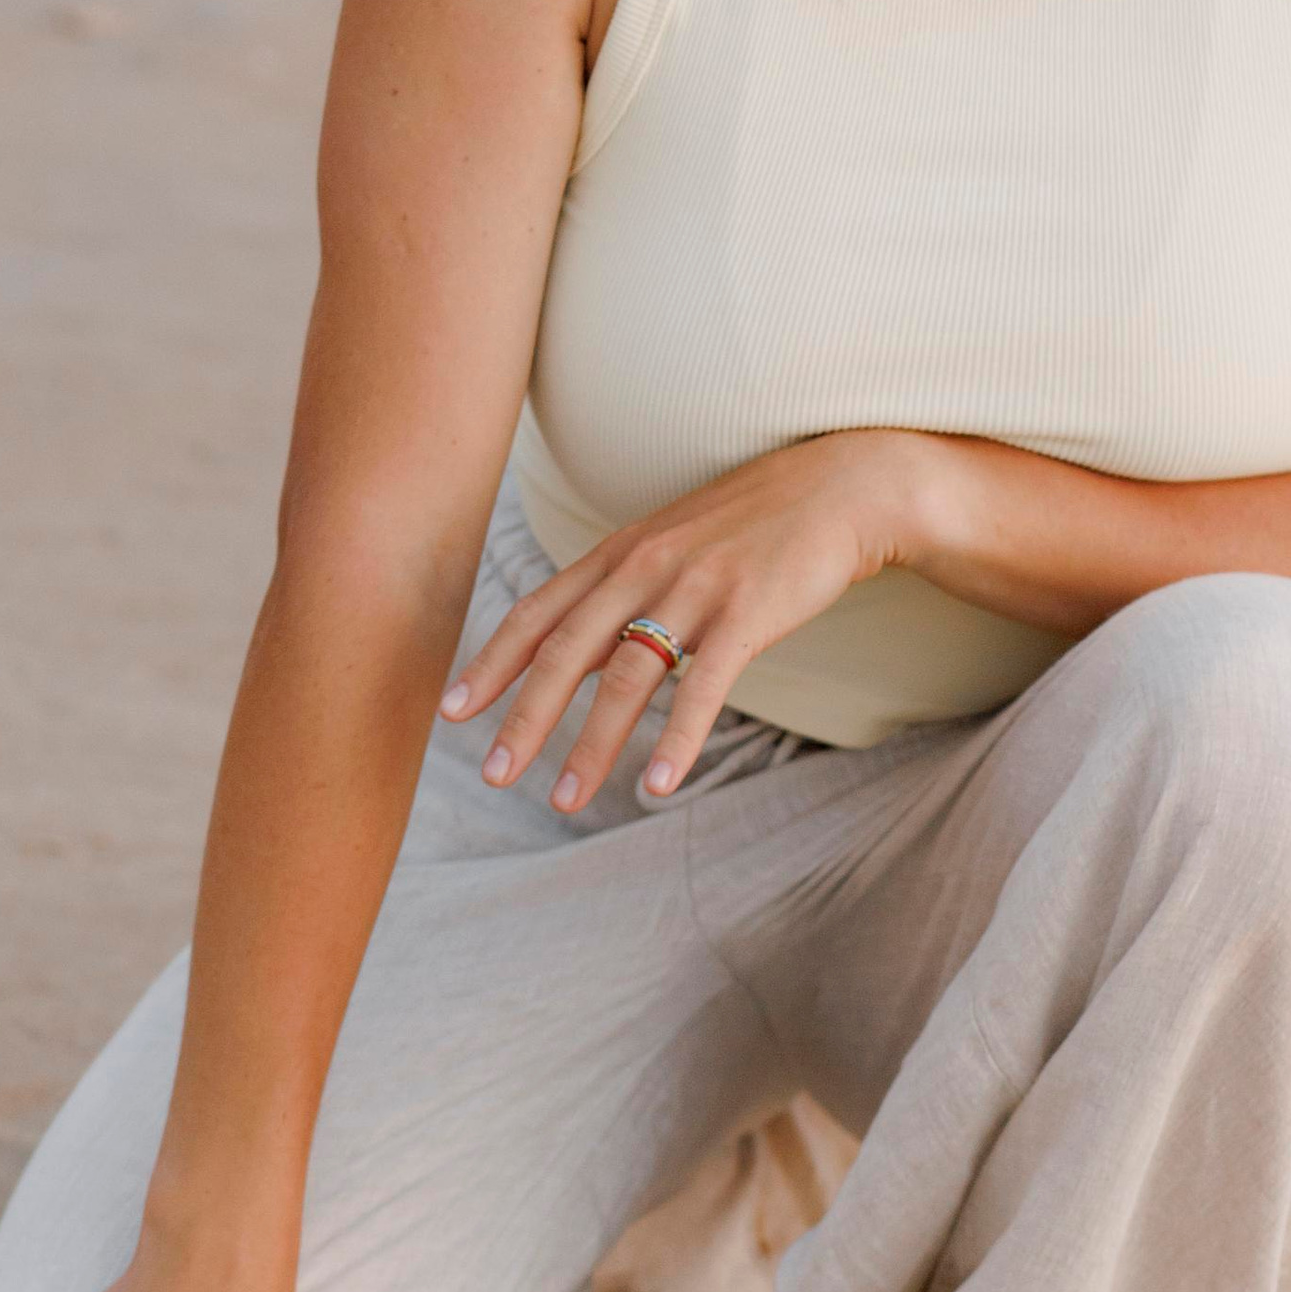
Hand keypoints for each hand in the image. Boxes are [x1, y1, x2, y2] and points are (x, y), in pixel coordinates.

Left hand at [439, 428, 932, 810]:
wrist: (838, 490)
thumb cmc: (751, 524)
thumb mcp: (670, 545)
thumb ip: (619, 594)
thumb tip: (572, 655)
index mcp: (619, 553)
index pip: (537, 612)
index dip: (491, 662)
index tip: (452, 710)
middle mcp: (644, 566)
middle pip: (567, 650)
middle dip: (525, 717)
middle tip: (493, 774)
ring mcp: (695, 588)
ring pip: (627, 677)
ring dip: (590, 745)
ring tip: (564, 801)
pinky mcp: (747, 612)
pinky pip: (703, 687)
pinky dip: (676, 740)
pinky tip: (657, 787)